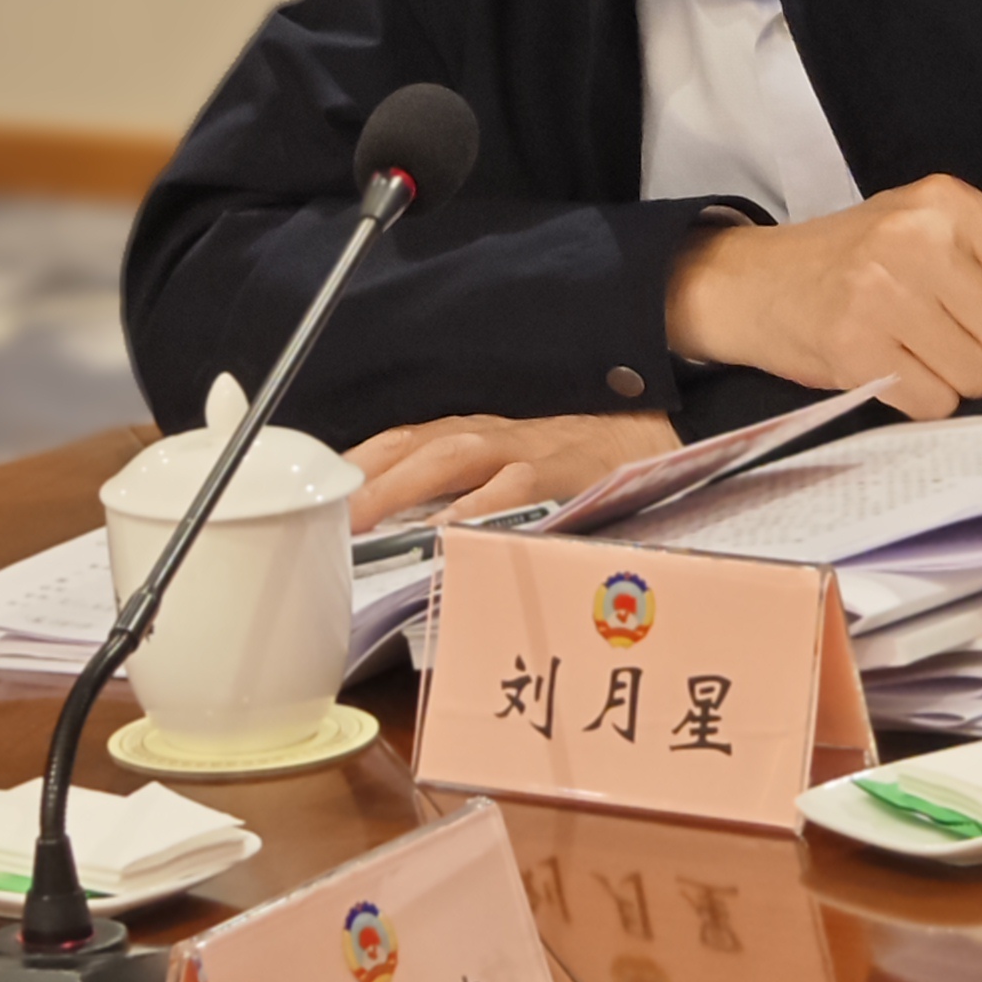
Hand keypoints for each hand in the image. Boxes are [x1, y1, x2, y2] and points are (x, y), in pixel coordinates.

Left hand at [344, 410, 678, 532]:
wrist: (667, 444)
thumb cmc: (587, 469)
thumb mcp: (520, 474)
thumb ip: (473, 499)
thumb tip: (414, 546)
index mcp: (480, 436)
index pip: (404, 439)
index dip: (357, 460)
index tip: (314, 488)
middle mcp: (496, 435)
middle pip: (416, 444)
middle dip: (365, 476)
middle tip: (321, 512)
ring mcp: (531, 448)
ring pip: (455, 454)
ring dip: (403, 484)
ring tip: (363, 519)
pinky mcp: (569, 469)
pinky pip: (517, 487)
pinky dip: (481, 506)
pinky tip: (450, 531)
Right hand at [664, 177, 981, 419]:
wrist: (758, 283)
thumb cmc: (859, 258)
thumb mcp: (937, 232)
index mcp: (947, 202)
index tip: (979, 309)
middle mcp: (916, 239)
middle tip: (943, 335)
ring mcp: (882, 293)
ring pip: (980, 377)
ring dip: (958, 380)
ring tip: (918, 352)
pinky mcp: (856, 348)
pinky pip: (936, 403)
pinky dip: (925, 400)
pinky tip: (897, 371)